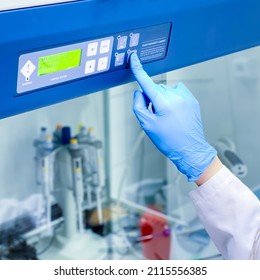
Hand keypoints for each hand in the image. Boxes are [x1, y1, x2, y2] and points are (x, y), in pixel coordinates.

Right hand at [130, 53, 216, 181]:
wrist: (190, 149)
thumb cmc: (169, 140)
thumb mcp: (147, 125)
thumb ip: (139, 106)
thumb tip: (139, 93)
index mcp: (163, 102)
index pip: (146, 82)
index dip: (138, 69)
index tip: (134, 58)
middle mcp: (175, 96)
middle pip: (155, 88)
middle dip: (152, 98)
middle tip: (156, 115)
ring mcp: (185, 96)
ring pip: (166, 91)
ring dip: (163, 99)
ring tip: (168, 116)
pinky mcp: (192, 99)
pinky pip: (177, 93)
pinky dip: (173, 99)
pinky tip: (175, 113)